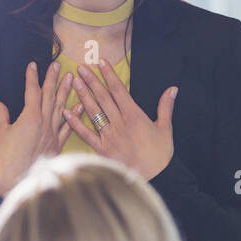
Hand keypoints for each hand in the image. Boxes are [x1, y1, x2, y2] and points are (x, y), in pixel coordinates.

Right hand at [0, 60, 73, 196]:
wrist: (17, 182)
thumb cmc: (6, 160)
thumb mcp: (1, 135)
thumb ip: (2, 117)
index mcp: (30, 117)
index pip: (31, 91)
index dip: (32, 77)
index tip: (33, 65)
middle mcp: (44, 123)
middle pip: (49, 96)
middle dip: (52, 79)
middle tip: (57, 65)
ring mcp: (52, 134)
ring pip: (61, 108)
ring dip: (65, 92)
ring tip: (71, 78)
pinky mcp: (57, 145)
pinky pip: (69, 127)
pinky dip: (75, 116)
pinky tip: (80, 105)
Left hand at [62, 57, 175, 179]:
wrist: (154, 178)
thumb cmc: (160, 156)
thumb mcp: (166, 129)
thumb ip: (166, 107)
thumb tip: (172, 89)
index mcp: (135, 115)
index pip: (119, 90)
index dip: (109, 75)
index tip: (101, 63)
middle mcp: (120, 123)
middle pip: (103, 97)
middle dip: (92, 81)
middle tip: (81, 68)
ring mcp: (110, 136)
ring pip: (94, 112)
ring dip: (83, 96)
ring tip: (74, 82)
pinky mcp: (103, 149)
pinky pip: (86, 134)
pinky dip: (76, 123)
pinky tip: (67, 112)